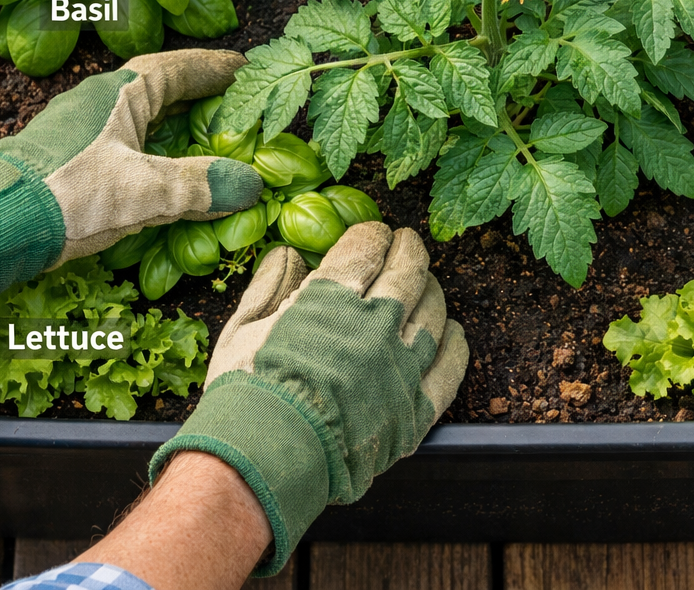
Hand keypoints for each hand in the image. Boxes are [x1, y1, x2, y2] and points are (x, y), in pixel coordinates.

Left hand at [0, 49, 260, 314]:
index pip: (177, 68)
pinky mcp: (67, 156)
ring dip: (173, 118)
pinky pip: (124, 138)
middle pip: (158, 86)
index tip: (245, 68)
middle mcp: (97, 100)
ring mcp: (78, 127)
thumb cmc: (67, 196)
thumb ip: (199, 186)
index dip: (214, 68)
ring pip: (139, 114)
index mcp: (119, 93)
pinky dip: (153, 144)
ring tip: (205, 130)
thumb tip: (249, 183)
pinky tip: (161, 166)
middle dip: (196, 90)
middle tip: (232, 97)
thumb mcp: (144, 192)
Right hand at [150, 223, 467, 576]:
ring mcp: (400, 366)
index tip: (375, 233)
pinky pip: (450, 366)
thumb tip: (288, 255)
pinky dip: (454, 343)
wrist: (263, 460)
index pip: (367, 247)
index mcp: (332, 297)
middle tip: (406, 243)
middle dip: (408, 249)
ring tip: (426, 284)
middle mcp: (374, 324)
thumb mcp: (240, 328)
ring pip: (433, 312)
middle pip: (408, 271)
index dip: (373, 234)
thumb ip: (268, 286)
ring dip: (431, 290)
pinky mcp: (415, 408)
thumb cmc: (244, 393)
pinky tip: (450, 332)